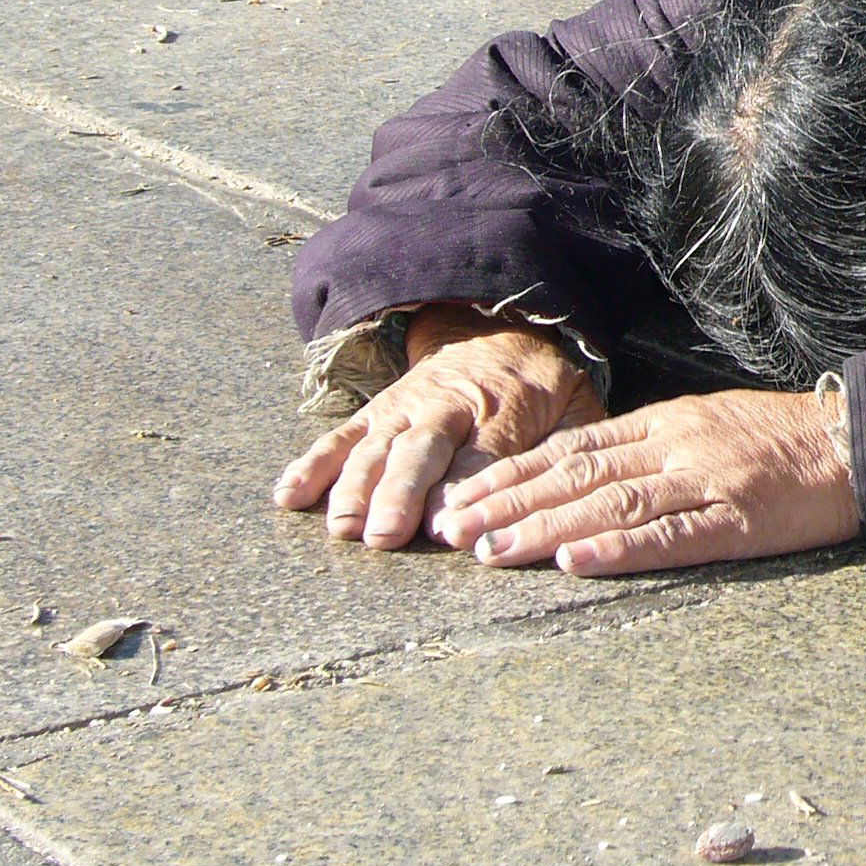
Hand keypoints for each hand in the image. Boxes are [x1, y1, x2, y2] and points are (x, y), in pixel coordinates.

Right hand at [274, 310, 604, 550]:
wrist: (498, 328)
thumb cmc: (542, 387)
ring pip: (376, 448)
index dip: (463, 491)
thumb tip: (557, 499)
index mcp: (506, 408)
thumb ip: (571, 448)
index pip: (483, 455)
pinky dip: (312, 465)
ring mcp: (406, 408)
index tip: (448, 530)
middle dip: (402, 494)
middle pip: (422, 453)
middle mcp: (450, 407)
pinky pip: (340, 437)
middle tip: (387, 536)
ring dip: (356, 488)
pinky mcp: (377, 412)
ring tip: (343, 528)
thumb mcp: (576, 407)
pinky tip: (289, 496)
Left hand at [433, 389, 859, 576]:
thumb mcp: (711, 423)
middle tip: (449, 530)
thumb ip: (653, 446)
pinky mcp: (741, 521)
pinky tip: (576, 562)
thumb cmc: (788, 438)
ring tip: (489, 551)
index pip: (572, 448)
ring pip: (610, 504)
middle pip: (576, 474)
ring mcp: (707, 482)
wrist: (863, 440)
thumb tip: (585, 473)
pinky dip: (620, 549)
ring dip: (543, 528)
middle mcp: (677, 446)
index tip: (460, 496)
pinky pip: (673, 537)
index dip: (511, 473)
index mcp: (667, 422)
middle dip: (507, 502)